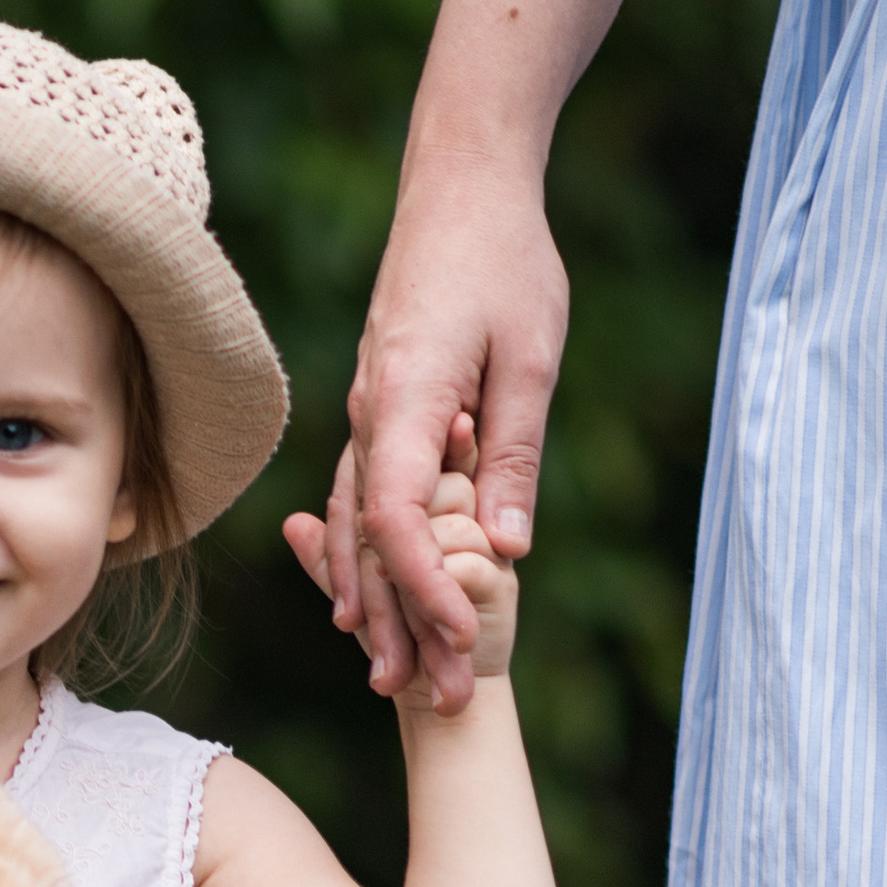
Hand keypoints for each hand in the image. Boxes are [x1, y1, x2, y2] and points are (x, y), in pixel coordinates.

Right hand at [331, 151, 568, 709]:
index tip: (466, 635)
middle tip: (440, 698)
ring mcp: (364, 417)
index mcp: (402, 399)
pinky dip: (364, 562)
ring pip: (355, 531)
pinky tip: (365, 609)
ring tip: (398, 678)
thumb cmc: (504, 259)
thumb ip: (512, 455)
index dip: (426, 586)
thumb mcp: (532, 357)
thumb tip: (506, 551)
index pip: (394, 518)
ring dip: (378, 607)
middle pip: (369, 543)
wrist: (459, 187)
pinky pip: (359, 503)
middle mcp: (367, 416)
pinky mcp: (376, 414)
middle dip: (403, 625)